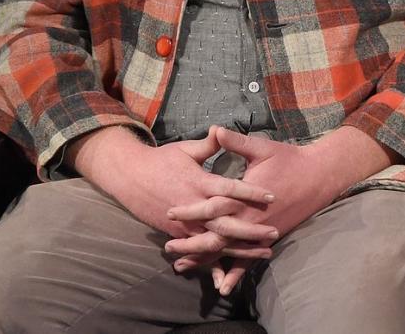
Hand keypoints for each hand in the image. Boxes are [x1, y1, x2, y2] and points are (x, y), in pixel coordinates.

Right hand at [69, 126, 278, 251]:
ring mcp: (185, 224)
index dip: (251, 193)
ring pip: (216, 242)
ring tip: (265, 252)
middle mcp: (193, 206)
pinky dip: (216, 262)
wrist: (130, 177)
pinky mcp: (178, 235)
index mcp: (198, 182)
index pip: (230, 189)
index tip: (271, 196)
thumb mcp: (185, 149)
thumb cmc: (161, 160)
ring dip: (241, 248)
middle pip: (226, 222)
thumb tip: (223, 129)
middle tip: (274, 232)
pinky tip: (233, 273)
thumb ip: (208, 144)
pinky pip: (200, 251)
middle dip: (251, 229)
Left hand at [165, 125, 394, 292]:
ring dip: (204, 259)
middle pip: (214, 236)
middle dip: (190, 243)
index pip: (210, 207)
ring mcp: (259, 232)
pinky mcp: (268, 239)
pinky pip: (248, 260)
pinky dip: (234, 273)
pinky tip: (222, 286)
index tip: (169, 213)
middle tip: (168, 247)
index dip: (189, 211)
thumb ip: (236, 142)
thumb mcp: (262, 148)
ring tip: (181, 265)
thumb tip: (215, 128)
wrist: (319, 177)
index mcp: (245, 196)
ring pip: (227, 252)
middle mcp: (250, 219)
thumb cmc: (290, 159)